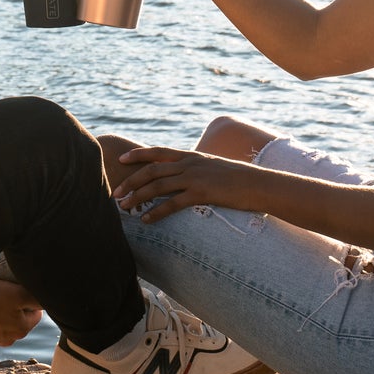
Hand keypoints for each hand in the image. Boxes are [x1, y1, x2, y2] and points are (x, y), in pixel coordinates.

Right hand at [0, 279, 42, 346]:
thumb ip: (36, 299)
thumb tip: (49, 302)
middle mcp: (7, 340)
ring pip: (1, 321)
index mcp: (21, 330)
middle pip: (19, 317)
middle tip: (1, 291)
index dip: (28, 296)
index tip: (16, 288)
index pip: (36, 311)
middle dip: (14, 305)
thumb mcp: (16, 294)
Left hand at [113, 145, 257, 221]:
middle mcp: (190, 164)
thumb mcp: (215, 168)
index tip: (121, 160)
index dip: (138, 155)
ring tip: (124, 208)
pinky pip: (173, 203)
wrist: (259, 184)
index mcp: (192, 156)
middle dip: (131, 181)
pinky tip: (146, 220)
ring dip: (138, 197)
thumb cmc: (238, 179)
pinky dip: (156, 212)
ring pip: (158, 185)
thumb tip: (186, 177)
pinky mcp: (202, 193)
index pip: (158, 152)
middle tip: (115, 192)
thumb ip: (197, 170)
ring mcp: (195, 178)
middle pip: (152, 170)